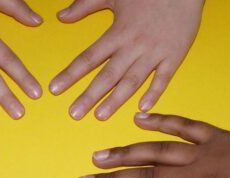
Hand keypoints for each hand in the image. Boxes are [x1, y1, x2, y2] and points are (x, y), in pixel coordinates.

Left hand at [50, 0, 202, 119]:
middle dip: (90, 96)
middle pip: (108, 75)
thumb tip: (61, 16)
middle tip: (74, 113)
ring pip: (132, 81)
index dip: (71, 74)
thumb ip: (85, 5)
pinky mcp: (174, 55)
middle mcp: (134, 46)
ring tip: (100, 116)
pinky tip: (142, 108)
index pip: (89, 58)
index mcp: (118, 32)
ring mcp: (155, 53)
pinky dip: (154, 93)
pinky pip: (164, 78)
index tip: (55, 89)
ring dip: (116, 100)